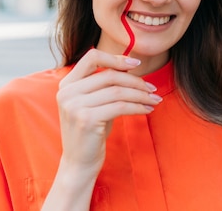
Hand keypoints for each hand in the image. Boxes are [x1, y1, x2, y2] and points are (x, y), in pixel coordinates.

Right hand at [56, 49, 161, 172]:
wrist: (79, 162)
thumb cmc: (91, 130)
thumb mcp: (94, 103)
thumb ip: (104, 84)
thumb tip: (132, 65)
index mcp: (67, 84)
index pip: (92, 57)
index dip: (116, 58)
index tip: (137, 63)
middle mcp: (68, 92)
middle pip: (110, 75)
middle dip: (136, 81)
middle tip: (152, 88)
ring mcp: (75, 105)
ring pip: (118, 91)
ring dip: (140, 94)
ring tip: (154, 99)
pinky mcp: (86, 119)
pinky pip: (120, 106)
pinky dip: (138, 106)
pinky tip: (147, 109)